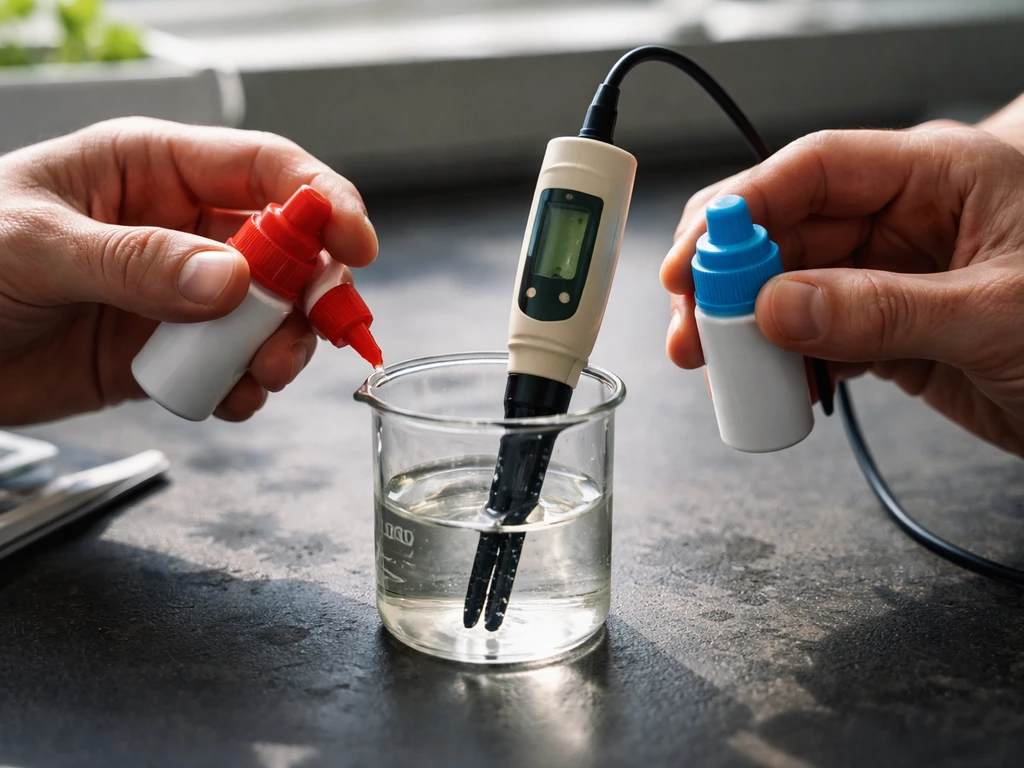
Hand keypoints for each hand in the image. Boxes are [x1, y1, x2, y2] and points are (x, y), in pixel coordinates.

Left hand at [0, 118, 376, 425]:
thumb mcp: (35, 246)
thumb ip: (135, 261)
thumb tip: (230, 281)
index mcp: (154, 170)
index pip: (265, 170)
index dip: (323, 201)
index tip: (355, 246)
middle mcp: (181, 229)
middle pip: (287, 250)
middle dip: (310, 292)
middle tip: (312, 331)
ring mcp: (181, 295)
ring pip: (270, 316)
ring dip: (281, 349)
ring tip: (257, 376)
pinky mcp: (172, 352)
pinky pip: (235, 368)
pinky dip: (244, 388)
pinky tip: (226, 397)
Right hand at [661, 127, 1023, 456]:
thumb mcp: (995, 315)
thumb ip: (881, 311)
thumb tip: (775, 308)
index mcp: (938, 176)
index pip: (814, 170)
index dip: (742, 210)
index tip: (693, 261)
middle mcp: (904, 219)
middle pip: (787, 230)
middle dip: (728, 276)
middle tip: (691, 327)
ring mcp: (891, 275)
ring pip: (790, 288)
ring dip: (745, 328)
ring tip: (713, 365)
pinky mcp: (887, 328)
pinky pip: (815, 336)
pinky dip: (785, 363)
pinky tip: (768, 386)